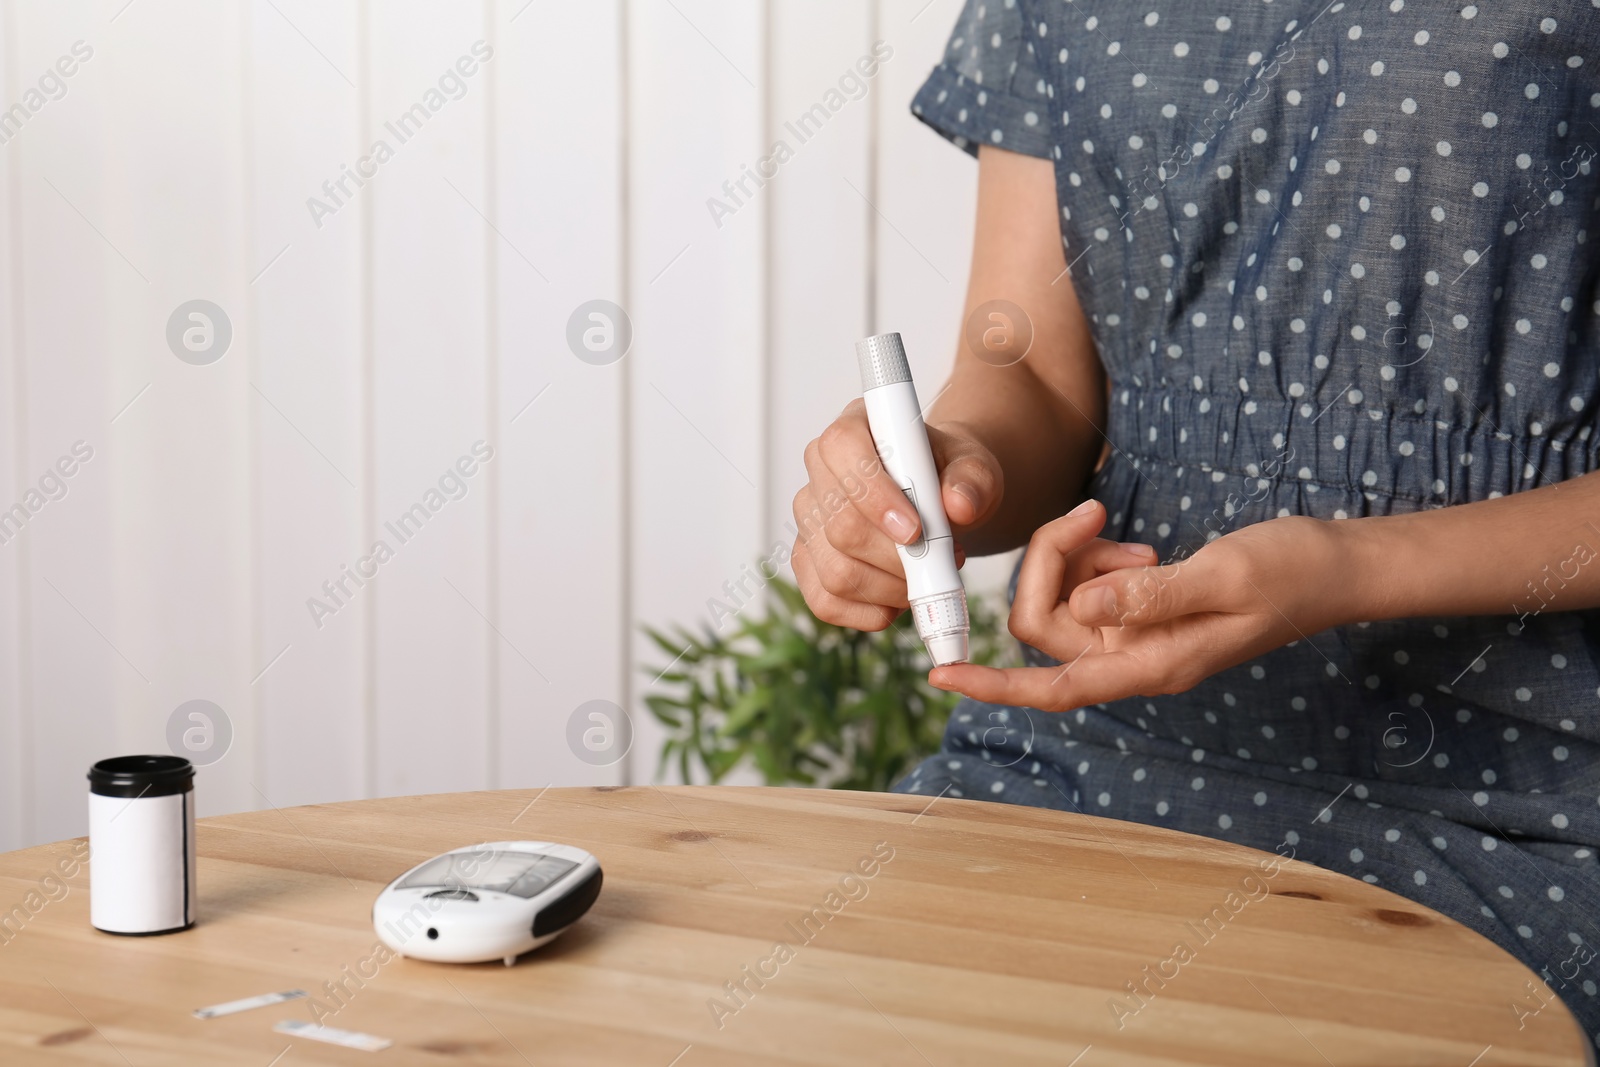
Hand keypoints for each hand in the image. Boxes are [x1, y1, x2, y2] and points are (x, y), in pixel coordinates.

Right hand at [792, 401, 1002, 630]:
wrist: (942, 496)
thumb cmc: (950, 474)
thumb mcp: (974, 467)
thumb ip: (972, 480)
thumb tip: (959, 505)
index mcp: (853, 428)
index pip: (842, 451)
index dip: (874, 495)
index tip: (915, 530)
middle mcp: (820, 471)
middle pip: (840, 526)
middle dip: (898, 558)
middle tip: (942, 560)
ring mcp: (809, 518)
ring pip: (835, 572)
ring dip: (891, 589)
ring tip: (927, 577)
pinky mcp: (808, 560)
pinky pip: (825, 602)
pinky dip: (870, 613)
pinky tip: (899, 599)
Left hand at [929, 502, 1351, 708]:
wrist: (1332, 566)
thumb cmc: (1290, 573)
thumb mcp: (1222, 576)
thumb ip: (1149, 595)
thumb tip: (1081, 605)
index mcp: (1150, 667)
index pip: (1053, 687)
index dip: (995, 686)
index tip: (942, 677)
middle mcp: (1132, 659)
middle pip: (1042, 623)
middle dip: (1049, 564)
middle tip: (1091, 515)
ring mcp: (1134, 635)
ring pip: (1060, 599)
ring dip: (1076, 558)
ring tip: (1131, 541)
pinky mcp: (1139, 611)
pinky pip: (1087, 586)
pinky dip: (1096, 559)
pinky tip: (1138, 550)